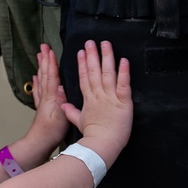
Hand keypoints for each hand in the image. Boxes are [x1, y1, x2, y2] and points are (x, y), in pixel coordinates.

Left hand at [26, 44, 69, 149]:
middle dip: (44, 59)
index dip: (51, 63)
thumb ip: (62, 102)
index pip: (52, 76)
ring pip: (41, 79)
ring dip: (40, 66)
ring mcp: (42, 101)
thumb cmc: (53, 132)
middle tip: (43, 46)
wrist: (40, 143)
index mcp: (52, 98)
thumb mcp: (62, 118)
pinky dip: (36, 82)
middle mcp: (46, 96)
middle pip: (45, 74)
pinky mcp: (41, 107)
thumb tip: (61, 86)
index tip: (50, 50)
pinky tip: (35, 77)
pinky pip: (38, 90)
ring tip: (39, 55)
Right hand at [61, 40, 131, 163]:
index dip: (82, 64)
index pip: (84, 78)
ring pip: (108, 73)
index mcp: (89, 100)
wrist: (101, 145)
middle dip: (92, 55)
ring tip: (105, 44)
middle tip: (91, 42)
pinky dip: (124, 72)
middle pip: (93, 71)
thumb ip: (71, 112)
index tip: (81, 52)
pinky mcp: (123, 102)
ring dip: (107, 57)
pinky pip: (123, 84)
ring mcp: (110, 97)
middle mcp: (98, 95)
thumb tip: (63, 106)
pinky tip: (124, 60)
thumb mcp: (79, 122)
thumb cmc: (92, 136)